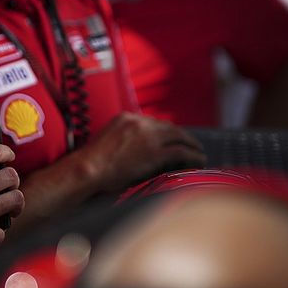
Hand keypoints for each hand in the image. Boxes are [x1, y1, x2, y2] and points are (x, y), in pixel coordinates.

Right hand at [82, 112, 206, 193]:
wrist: (88, 169)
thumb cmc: (92, 163)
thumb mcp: (108, 142)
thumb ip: (125, 141)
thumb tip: (138, 152)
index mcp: (125, 118)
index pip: (153, 122)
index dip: (167, 133)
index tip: (174, 140)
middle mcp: (138, 122)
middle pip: (169, 127)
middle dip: (183, 137)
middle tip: (193, 146)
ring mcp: (148, 136)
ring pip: (179, 137)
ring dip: (192, 146)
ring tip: (200, 154)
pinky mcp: (155, 152)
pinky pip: (181, 152)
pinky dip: (193, 157)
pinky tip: (199, 162)